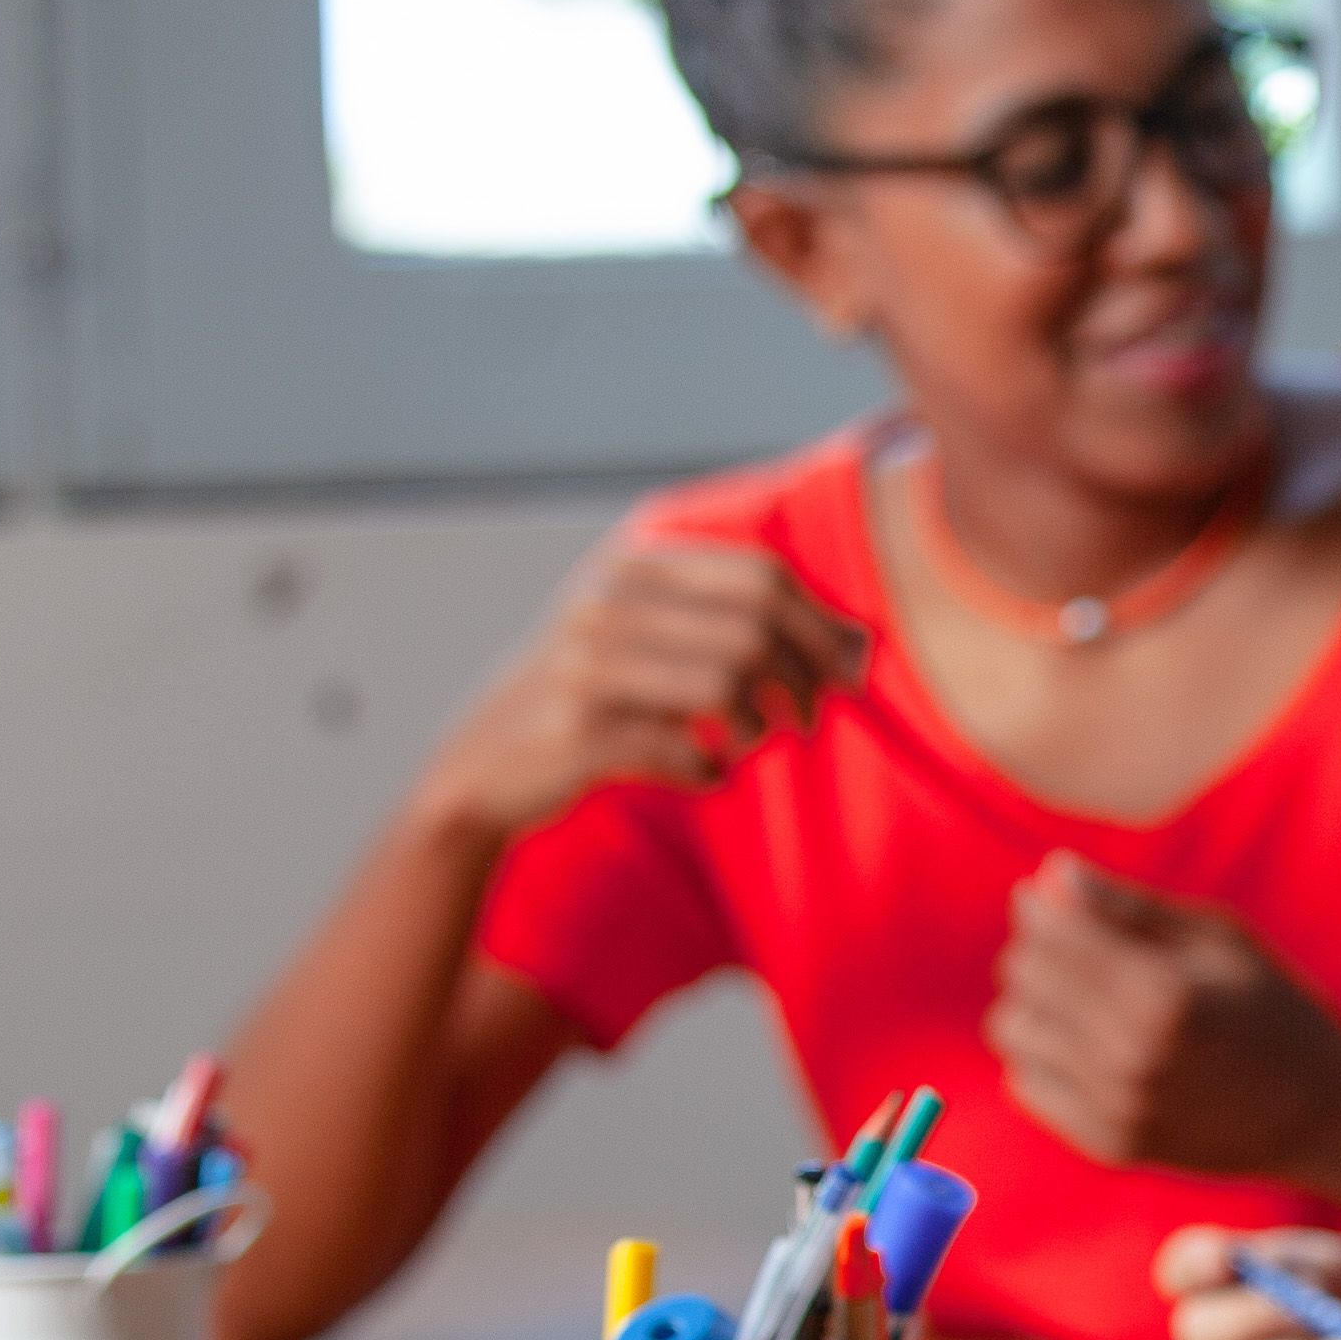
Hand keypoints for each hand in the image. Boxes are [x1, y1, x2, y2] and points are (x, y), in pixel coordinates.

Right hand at [414, 537, 864, 844]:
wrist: (477, 765)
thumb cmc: (591, 697)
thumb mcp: (643, 632)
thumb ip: (732, 618)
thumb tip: (862, 640)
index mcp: (629, 566)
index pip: (759, 575)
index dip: (819, 621)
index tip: (850, 665)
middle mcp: (604, 603)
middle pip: (753, 627)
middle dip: (805, 675)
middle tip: (813, 715)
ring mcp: (585, 666)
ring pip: (725, 683)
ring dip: (760, 724)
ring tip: (755, 742)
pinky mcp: (577, 733)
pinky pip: (683, 749)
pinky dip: (709, 769)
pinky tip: (708, 773)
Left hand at [992, 855, 1340, 1191]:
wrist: (1323, 1116)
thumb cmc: (1276, 1009)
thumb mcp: (1219, 938)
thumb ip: (1131, 907)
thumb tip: (1051, 873)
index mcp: (1160, 991)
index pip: (1049, 932)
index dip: (1041, 904)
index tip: (1056, 897)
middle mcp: (1129, 1053)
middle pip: (1022, 976)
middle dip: (1037, 947)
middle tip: (1075, 945)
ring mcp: (1115, 1105)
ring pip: (1012, 1030)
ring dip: (1034, 1001)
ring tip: (1078, 996)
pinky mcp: (1109, 1143)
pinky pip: (1026, 1084)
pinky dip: (1042, 1054)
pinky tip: (1084, 1043)